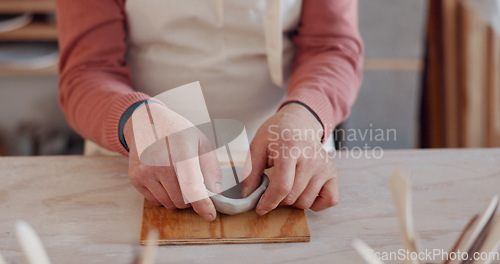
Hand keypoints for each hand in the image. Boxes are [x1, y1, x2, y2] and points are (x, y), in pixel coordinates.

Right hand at [124, 103, 220, 220]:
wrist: (146, 120)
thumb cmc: (179, 132)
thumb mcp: (201, 142)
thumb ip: (211, 168)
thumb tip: (217, 193)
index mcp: (181, 150)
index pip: (191, 186)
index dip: (202, 204)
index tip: (210, 215)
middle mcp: (159, 162)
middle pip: (181, 200)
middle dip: (191, 198)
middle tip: (192, 183)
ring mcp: (144, 171)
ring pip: (168, 203)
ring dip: (178, 198)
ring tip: (177, 177)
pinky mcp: (135, 178)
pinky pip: (155, 201)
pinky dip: (164, 196)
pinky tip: (164, 178)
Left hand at [242, 103, 338, 214]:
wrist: (299, 123)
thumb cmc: (276, 134)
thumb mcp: (257, 145)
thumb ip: (250, 171)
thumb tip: (247, 195)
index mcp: (290, 149)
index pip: (282, 186)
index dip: (269, 202)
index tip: (260, 208)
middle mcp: (311, 158)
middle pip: (292, 197)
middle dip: (278, 200)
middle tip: (273, 188)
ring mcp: (324, 165)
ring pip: (307, 202)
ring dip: (294, 201)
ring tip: (288, 185)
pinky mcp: (332, 172)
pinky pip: (330, 200)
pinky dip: (316, 203)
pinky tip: (305, 192)